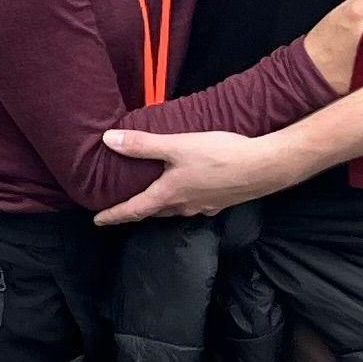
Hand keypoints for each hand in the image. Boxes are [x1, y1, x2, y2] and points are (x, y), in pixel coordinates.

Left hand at [94, 125, 289, 225]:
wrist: (264, 167)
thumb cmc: (219, 155)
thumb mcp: (176, 145)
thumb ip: (143, 145)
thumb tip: (108, 141)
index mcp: (169, 195)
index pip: (134, 210)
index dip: (114, 215)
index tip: (98, 221)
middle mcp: (185, 206)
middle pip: (154, 212)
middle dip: (136, 211)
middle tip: (122, 208)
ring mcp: (205, 206)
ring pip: (175, 210)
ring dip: (160, 206)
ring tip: (151, 197)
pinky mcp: (222, 201)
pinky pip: (194, 204)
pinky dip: (183, 199)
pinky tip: (189, 190)